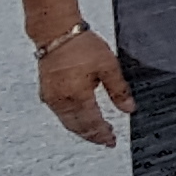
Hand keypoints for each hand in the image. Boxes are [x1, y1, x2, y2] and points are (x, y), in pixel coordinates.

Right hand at [37, 29, 132, 147]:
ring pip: (68, 123)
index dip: (102, 134)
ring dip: (82, 131)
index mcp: (77, 95)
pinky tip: (80, 119)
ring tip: (96, 133)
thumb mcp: (108, 66)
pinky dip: (71, 121)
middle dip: (93, 136)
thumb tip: (129, 109)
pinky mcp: (46, 93)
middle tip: (106, 140)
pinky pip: (60, 114)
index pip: (92, 123)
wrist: (56, 33)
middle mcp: (61, 100)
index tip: (111, 141)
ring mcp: (51, 98)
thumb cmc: (81, 45)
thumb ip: (119, 90)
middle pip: (78, 127)